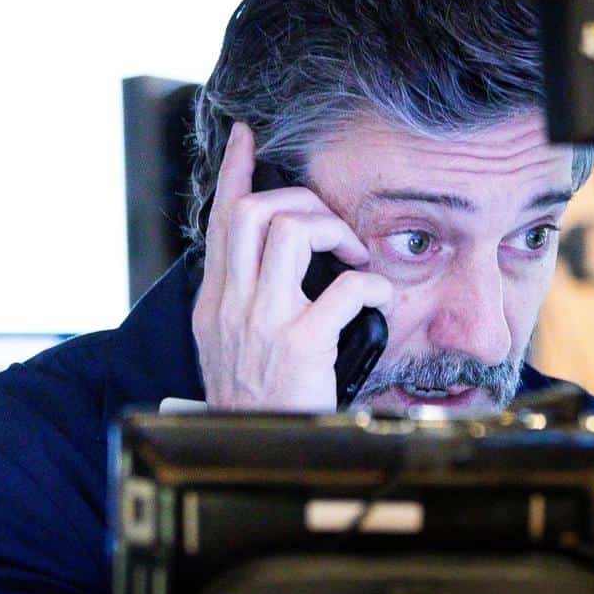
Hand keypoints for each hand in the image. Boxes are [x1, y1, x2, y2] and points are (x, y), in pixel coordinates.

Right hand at [192, 122, 393, 410]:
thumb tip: (271, 262)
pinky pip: (345, 287)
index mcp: (214, 303)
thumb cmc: (259, 404)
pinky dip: (372, 283)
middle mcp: (231, 305)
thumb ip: (246, 303)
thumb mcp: (230, 348)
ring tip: (355, 256)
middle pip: (254, 211)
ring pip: (290, 229)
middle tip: (334, 227)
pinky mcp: (299, 345)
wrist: (255, 456)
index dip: (234, 172)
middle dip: (301, 200)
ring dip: (334, 229)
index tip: (247, 137)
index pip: (220, 221)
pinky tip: (379, 298)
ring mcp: (263, 323)